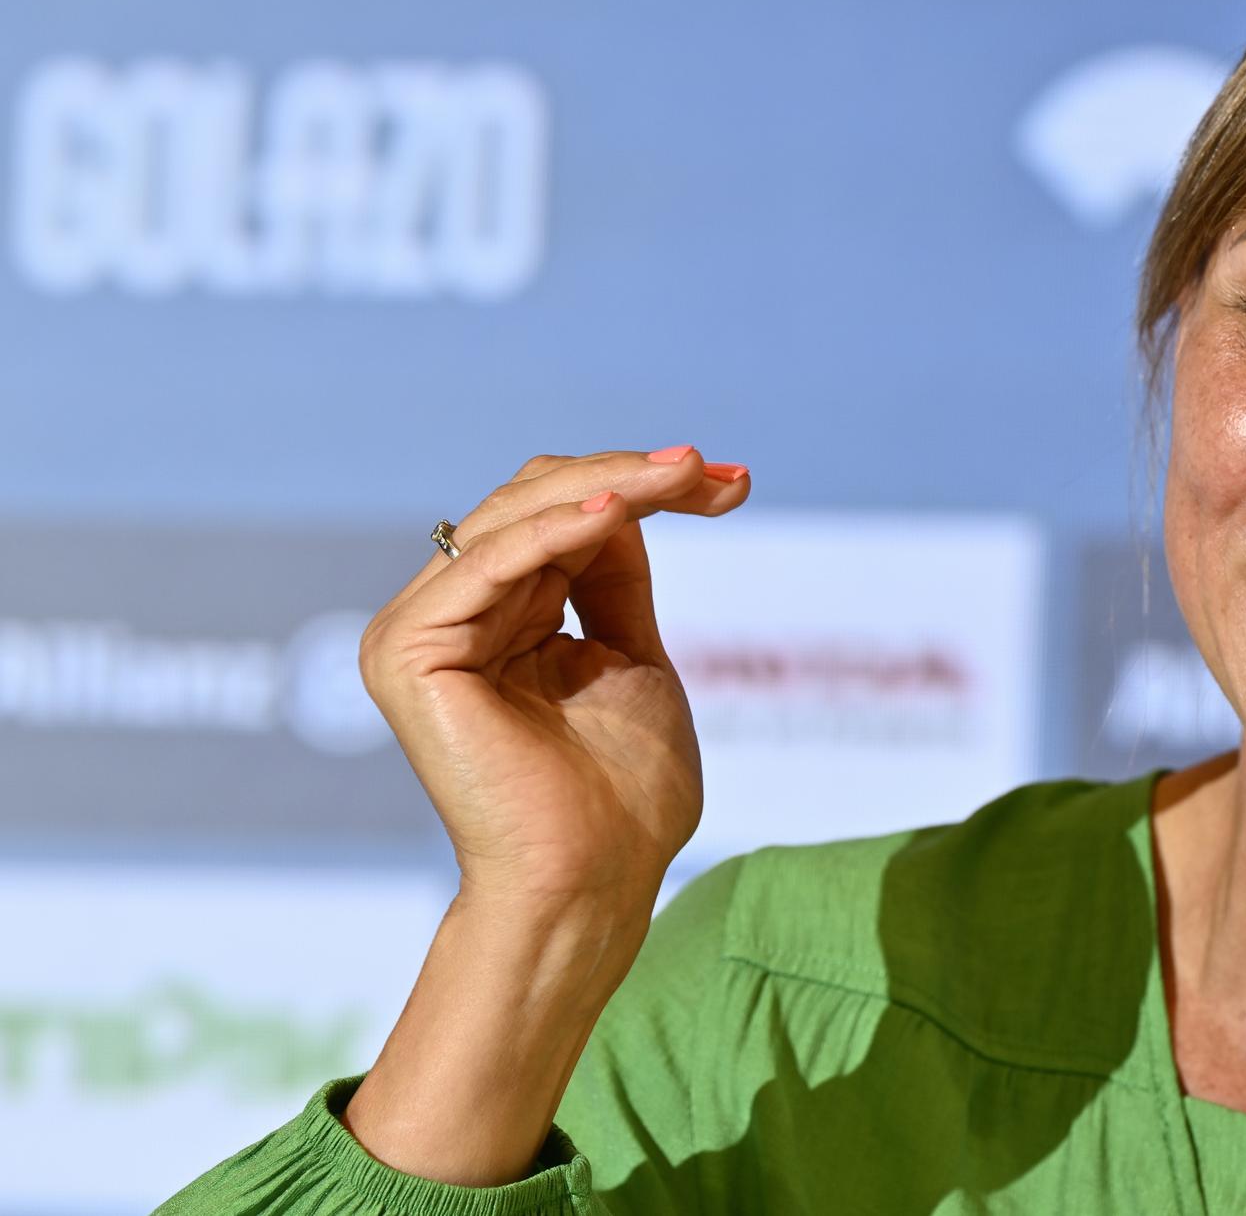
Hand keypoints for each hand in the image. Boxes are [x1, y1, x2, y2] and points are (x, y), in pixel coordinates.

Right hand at [358, 447, 748, 916]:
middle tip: (711, 469)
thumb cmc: (621, 798)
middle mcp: (449, 616)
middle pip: (533, 502)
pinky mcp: (409, 652)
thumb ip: (615, 578)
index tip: (731, 483)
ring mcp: (420, 631)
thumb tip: (630, 495)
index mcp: (495, 619)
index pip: (559, 517)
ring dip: (609, 486)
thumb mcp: (631, 658)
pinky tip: (619, 510)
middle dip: (633, 477)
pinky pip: (492, 563)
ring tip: (682, 474)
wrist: (595, 881)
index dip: (641, 487)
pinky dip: (559, 528)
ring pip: (515, 516)